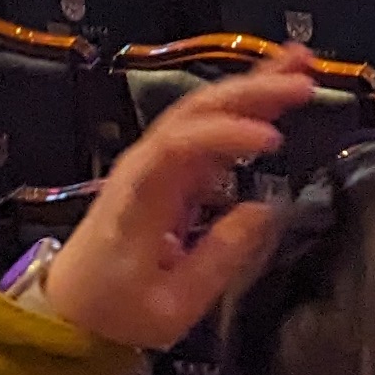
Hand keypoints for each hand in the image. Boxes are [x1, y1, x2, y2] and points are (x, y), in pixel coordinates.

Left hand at [40, 61, 315, 354]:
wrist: (71, 310)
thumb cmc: (117, 310)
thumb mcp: (173, 303)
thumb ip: (219, 257)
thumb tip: (265, 212)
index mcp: (140, 198)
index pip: (178, 147)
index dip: (226, 135)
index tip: (273, 140)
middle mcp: (145, 167)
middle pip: (196, 112)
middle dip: (251, 91)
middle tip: (303, 81)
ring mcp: (155, 163)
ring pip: (203, 110)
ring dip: (251, 85)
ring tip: (299, 64)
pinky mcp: (167, 169)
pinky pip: (207, 127)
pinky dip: (243, 106)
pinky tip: (274, 89)